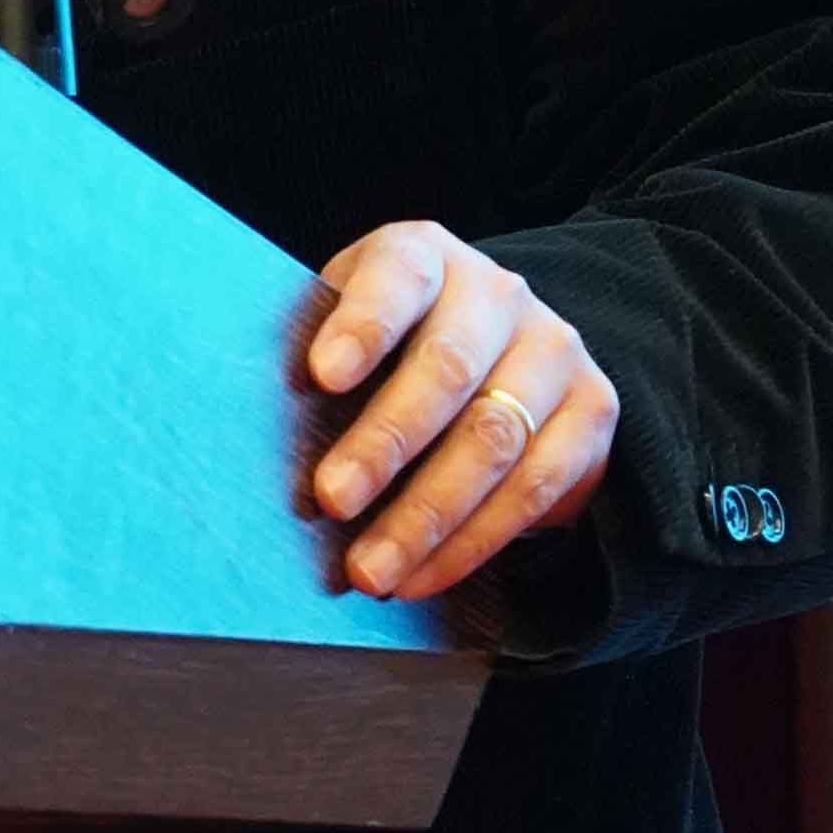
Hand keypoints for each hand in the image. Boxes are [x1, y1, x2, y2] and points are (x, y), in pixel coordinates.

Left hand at [297, 222, 618, 600]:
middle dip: (386, 443)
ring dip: (426, 517)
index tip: (319, 376)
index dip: (361, 325)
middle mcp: (499, 293)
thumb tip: (241, 429)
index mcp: (425, 255)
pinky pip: (534, 489)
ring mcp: (554, 349)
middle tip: (331, 501)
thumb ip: (312, 356)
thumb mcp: (348, 327)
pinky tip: (422, 578)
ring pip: (494, 440)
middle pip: (448, 369)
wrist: (503, 353)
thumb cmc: (390, 348)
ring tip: (370, 571)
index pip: (397, 277)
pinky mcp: (591, 411)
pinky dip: (471, 544)